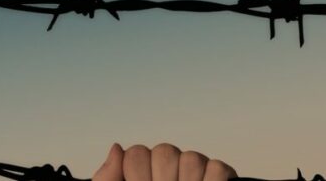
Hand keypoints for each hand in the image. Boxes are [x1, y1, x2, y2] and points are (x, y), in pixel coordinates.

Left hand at [93, 143, 237, 180]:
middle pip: (165, 151)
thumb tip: (118, 147)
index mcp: (141, 175)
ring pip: (192, 158)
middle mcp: (168, 172)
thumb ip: (107, 178)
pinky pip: (218, 168)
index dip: (136, 171)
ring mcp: (195, 175)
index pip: (138, 152)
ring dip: (187, 180)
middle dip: (160, 176)